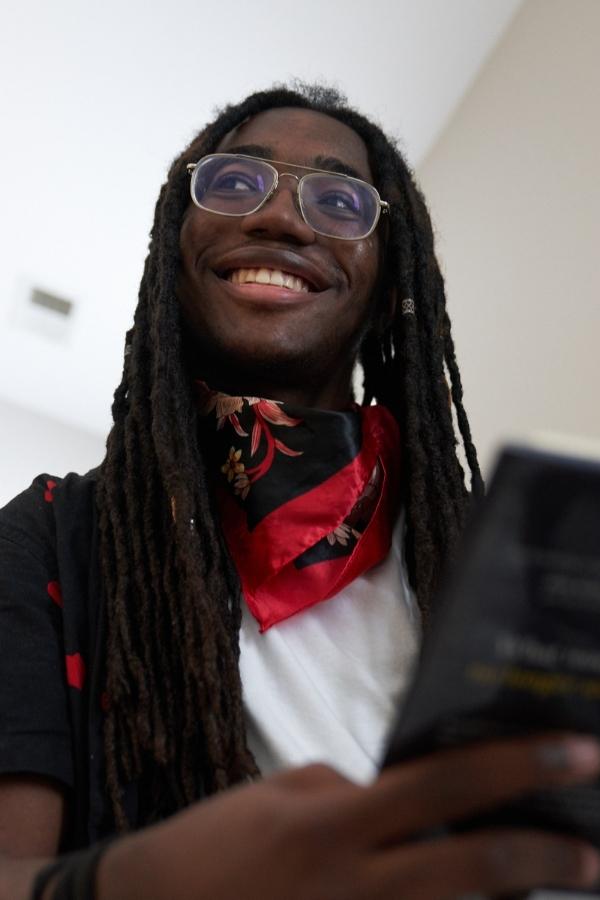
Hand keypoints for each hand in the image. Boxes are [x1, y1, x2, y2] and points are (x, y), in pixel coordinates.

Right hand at [100, 733, 599, 899]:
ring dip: (511, 899)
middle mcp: (358, 885)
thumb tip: (408, 798)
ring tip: (559, 877)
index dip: (517, 764)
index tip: (574, 749)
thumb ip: (353, 795)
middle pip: (473, 867)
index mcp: (338, 821)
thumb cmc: (218, 842)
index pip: (446, 782)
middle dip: (546, 853)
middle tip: (596, 848)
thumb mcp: (285, 793)